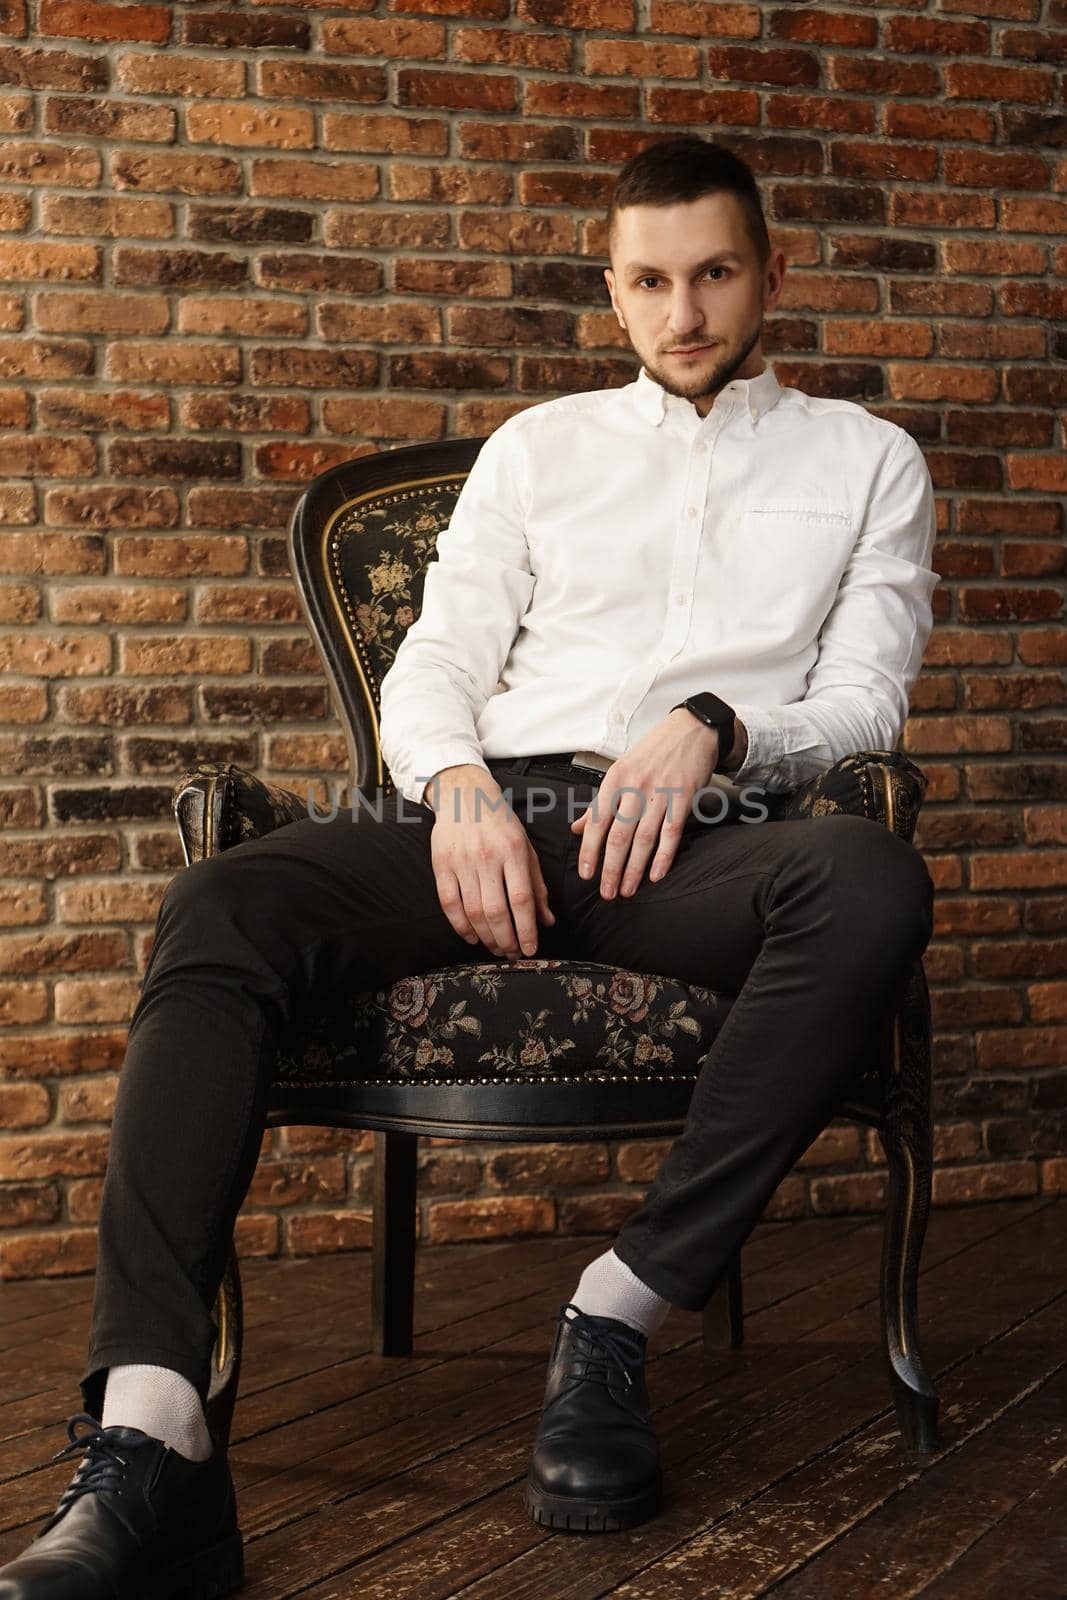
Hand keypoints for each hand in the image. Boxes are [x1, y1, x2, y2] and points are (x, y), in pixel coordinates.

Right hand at [428, 768, 554, 958]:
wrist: (465, 796)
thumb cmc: (500, 823)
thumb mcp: (526, 848)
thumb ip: (538, 885)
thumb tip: (546, 921)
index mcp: (513, 851)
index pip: (522, 899)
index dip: (526, 929)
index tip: (531, 949)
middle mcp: (487, 856)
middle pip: (496, 910)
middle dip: (506, 940)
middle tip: (512, 954)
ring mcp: (461, 861)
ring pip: (473, 911)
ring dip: (486, 937)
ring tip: (496, 948)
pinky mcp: (441, 864)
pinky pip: (449, 903)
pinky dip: (460, 925)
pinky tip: (472, 936)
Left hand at [570, 712, 718, 897]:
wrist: (691, 730)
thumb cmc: (653, 752)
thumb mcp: (620, 771)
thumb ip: (599, 803)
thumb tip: (577, 829)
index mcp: (615, 780)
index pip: (597, 821)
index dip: (590, 851)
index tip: (586, 874)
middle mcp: (635, 787)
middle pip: (619, 835)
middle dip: (611, 868)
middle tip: (606, 892)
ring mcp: (661, 793)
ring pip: (644, 838)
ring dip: (634, 869)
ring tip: (627, 890)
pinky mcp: (684, 798)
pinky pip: (672, 833)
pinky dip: (664, 856)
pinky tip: (656, 875)